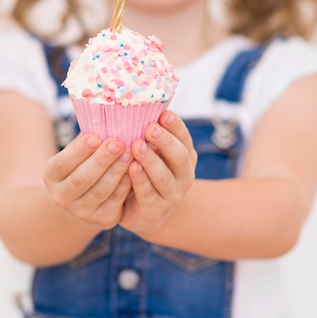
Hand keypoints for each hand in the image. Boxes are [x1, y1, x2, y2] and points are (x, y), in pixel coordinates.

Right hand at [43, 134, 132, 230]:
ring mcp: (82, 212)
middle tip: (118, 142)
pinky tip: (135, 168)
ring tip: (130, 152)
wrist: (80, 203)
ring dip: (117, 170)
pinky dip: (126, 184)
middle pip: (83, 178)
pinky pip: (116, 200)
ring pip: (102, 190)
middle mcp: (62, 197)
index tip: (94, 137)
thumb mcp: (75, 154)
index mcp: (52, 176)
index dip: (79, 151)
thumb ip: (88, 140)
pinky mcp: (102, 220)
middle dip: (102, 160)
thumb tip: (105, 116)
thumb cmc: (81, 166)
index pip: (64, 163)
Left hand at [119, 111, 196, 238]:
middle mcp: (183, 173)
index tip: (164, 114)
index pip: (183, 137)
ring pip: (164, 176)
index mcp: (184, 154)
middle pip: (179, 156)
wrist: (149, 213)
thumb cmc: (149, 172)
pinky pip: (148, 193)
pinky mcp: (155, 209)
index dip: (175, 125)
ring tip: (137, 146)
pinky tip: (131, 168)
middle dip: (165, 141)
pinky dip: (140, 180)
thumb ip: (150, 135)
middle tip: (150, 128)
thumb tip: (135, 104)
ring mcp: (172, 193)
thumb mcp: (154, 152)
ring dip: (151, 161)